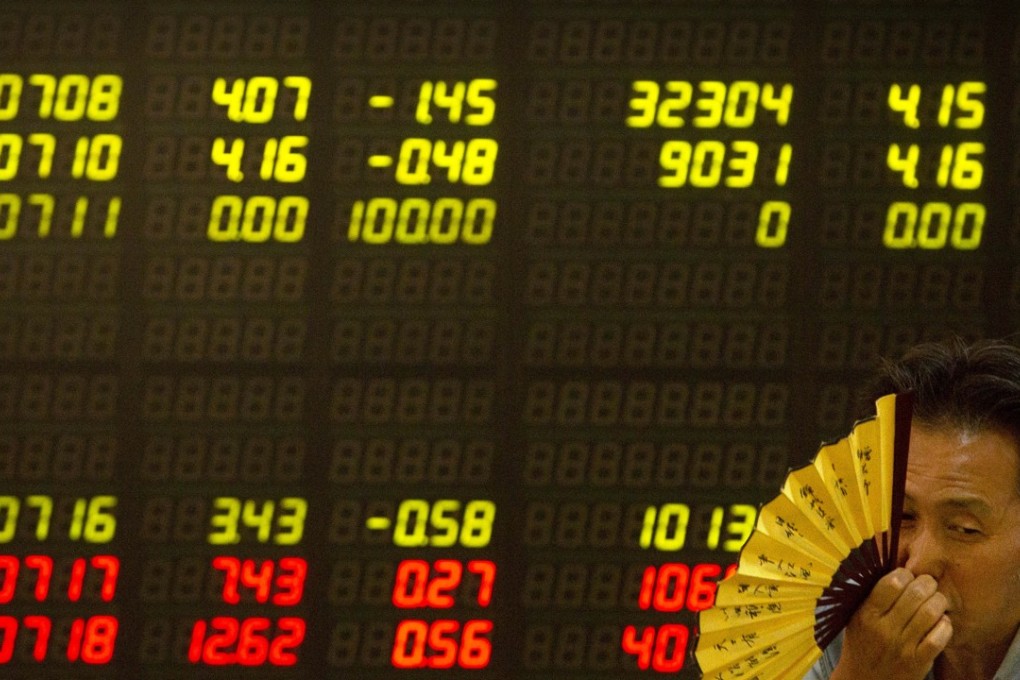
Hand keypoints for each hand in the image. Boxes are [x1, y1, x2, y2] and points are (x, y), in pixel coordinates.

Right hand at [831, 568, 951, 679]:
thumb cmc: (860, 645)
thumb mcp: (856, 618)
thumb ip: (872, 597)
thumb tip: (895, 569)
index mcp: (866, 614)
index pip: (892, 583)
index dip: (905, 574)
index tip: (907, 576)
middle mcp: (884, 629)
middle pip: (916, 594)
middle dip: (927, 584)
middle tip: (927, 584)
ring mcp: (902, 647)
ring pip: (931, 613)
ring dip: (939, 602)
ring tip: (936, 601)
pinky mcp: (918, 662)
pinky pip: (939, 638)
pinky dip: (945, 626)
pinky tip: (941, 623)